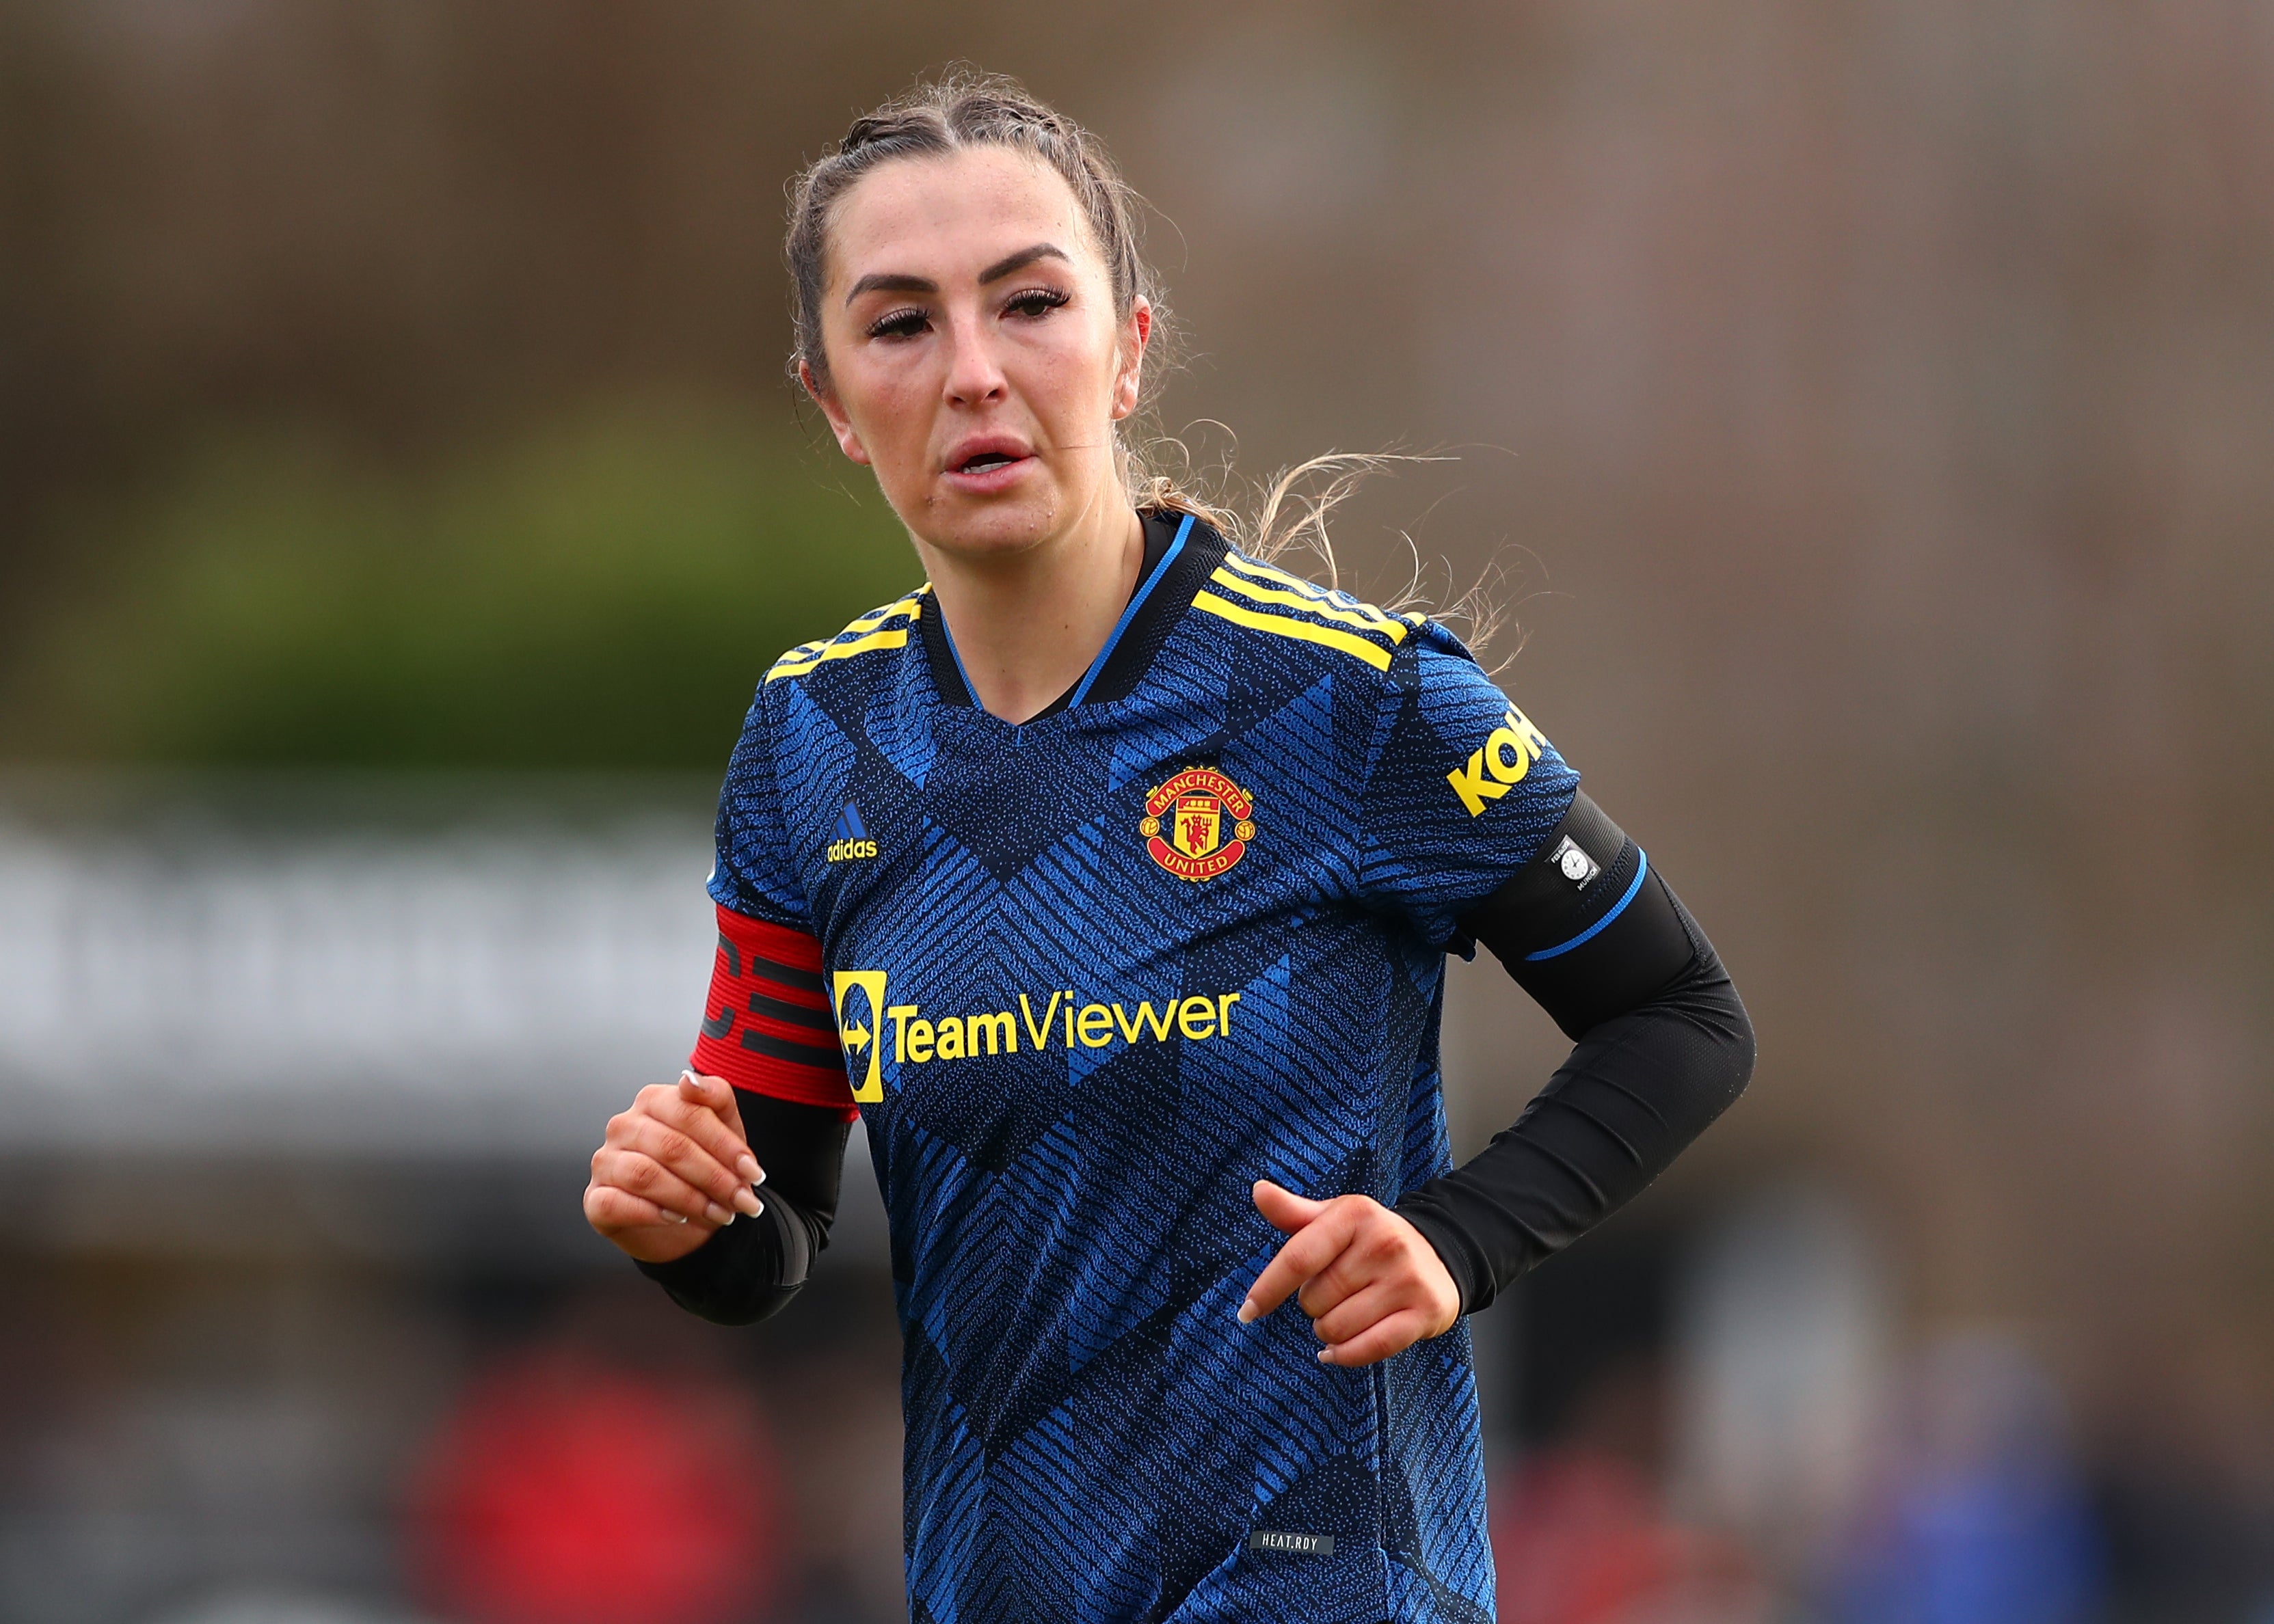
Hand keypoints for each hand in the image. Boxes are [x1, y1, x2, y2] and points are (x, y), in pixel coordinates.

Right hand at [585, 1071, 765, 1263]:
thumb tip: (689, 1080)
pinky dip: (651, 1213)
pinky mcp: (595, 1197)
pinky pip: (616, 1202)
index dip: (726, 1146)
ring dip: (690, 1199)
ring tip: (718, 1213)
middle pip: (672, 1147)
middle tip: (742, 1201)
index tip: (753, 1173)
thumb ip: (715, 1097)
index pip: (690, 1114)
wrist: (683, 1218)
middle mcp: (623, 1125)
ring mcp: (605, 1161)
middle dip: (715, 1178)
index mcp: (653, 1100)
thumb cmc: (702, 1166)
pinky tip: (676, 1218)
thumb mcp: (723, 1129)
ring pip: (645, 1175)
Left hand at [1238, 1179, 1460, 1366]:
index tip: (1247, 1311)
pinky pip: (1370, 1349)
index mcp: (1355, 1214)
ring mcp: (1407, 1280)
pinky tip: (1336, 1351)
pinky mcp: (1424, 1313)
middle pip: (1314, 1300)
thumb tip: (1258, 1190)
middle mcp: (1384, 1244)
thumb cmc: (1371, 1240)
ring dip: (1329, 1331)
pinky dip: (1346, 1356)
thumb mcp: (1335, 1219)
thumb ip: (1293, 1212)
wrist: (1441, 1254)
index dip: (1268, 1288)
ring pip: (1337, 1329)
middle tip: (1334, 1293)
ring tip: (1346, 1313)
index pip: (1299, 1258)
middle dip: (1312, 1305)